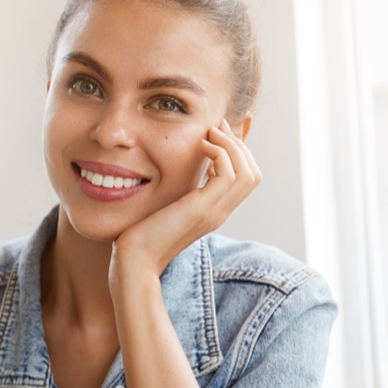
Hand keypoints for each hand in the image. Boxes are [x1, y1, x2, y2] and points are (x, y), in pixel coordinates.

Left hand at [110, 119, 260, 285]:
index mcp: (214, 210)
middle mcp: (220, 212)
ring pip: (248, 173)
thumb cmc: (141, 233)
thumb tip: (173, 166)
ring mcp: (214, 212)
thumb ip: (176, 188)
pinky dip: (220, 153)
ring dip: (232, 146)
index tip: (218, 129)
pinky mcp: (202, 210)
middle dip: (238, 144)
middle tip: (216, 127)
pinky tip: (200, 145)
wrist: (134, 260)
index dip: (238, 150)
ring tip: (210, 134)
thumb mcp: (164, 203)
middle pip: (253, 174)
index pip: (244, 178)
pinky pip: (229, 175)